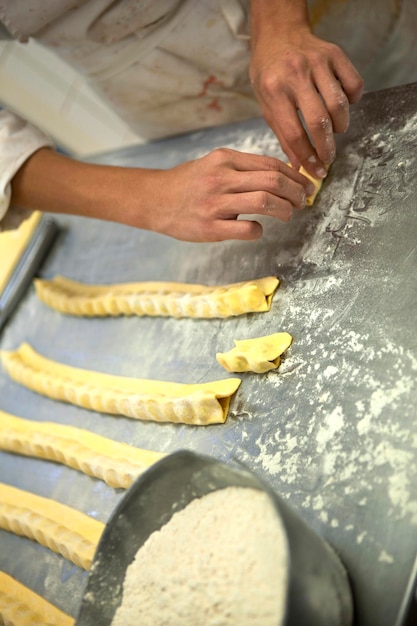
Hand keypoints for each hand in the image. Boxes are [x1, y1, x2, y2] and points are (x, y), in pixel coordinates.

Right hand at [10, 147, 315, 242]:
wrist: (153, 200)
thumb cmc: (187, 183)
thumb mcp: (213, 164)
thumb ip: (241, 168)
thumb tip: (279, 176)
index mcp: (224, 159)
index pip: (270, 164)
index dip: (294, 175)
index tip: (305, 184)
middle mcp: (221, 177)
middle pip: (273, 181)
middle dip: (296, 192)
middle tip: (303, 200)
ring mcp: (215, 203)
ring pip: (264, 202)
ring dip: (284, 210)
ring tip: (289, 214)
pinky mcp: (209, 227)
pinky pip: (246, 229)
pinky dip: (259, 230)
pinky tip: (257, 230)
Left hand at [250, 24, 363, 177]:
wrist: (278, 35)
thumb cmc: (270, 76)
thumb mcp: (267, 106)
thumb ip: (283, 136)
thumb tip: (301, 166)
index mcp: (274, 91)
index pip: (294, 133)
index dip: (308, 157)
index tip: (317, 171)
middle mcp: (295, 75)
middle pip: (319, 122)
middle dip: (327, 147)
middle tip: (328, 157)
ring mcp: (317, 62)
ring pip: (339, 104)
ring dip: (340, 126)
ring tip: (334, 132)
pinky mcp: (335, 54)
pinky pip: (354, 84)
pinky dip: (353, 101)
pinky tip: (342, 107)